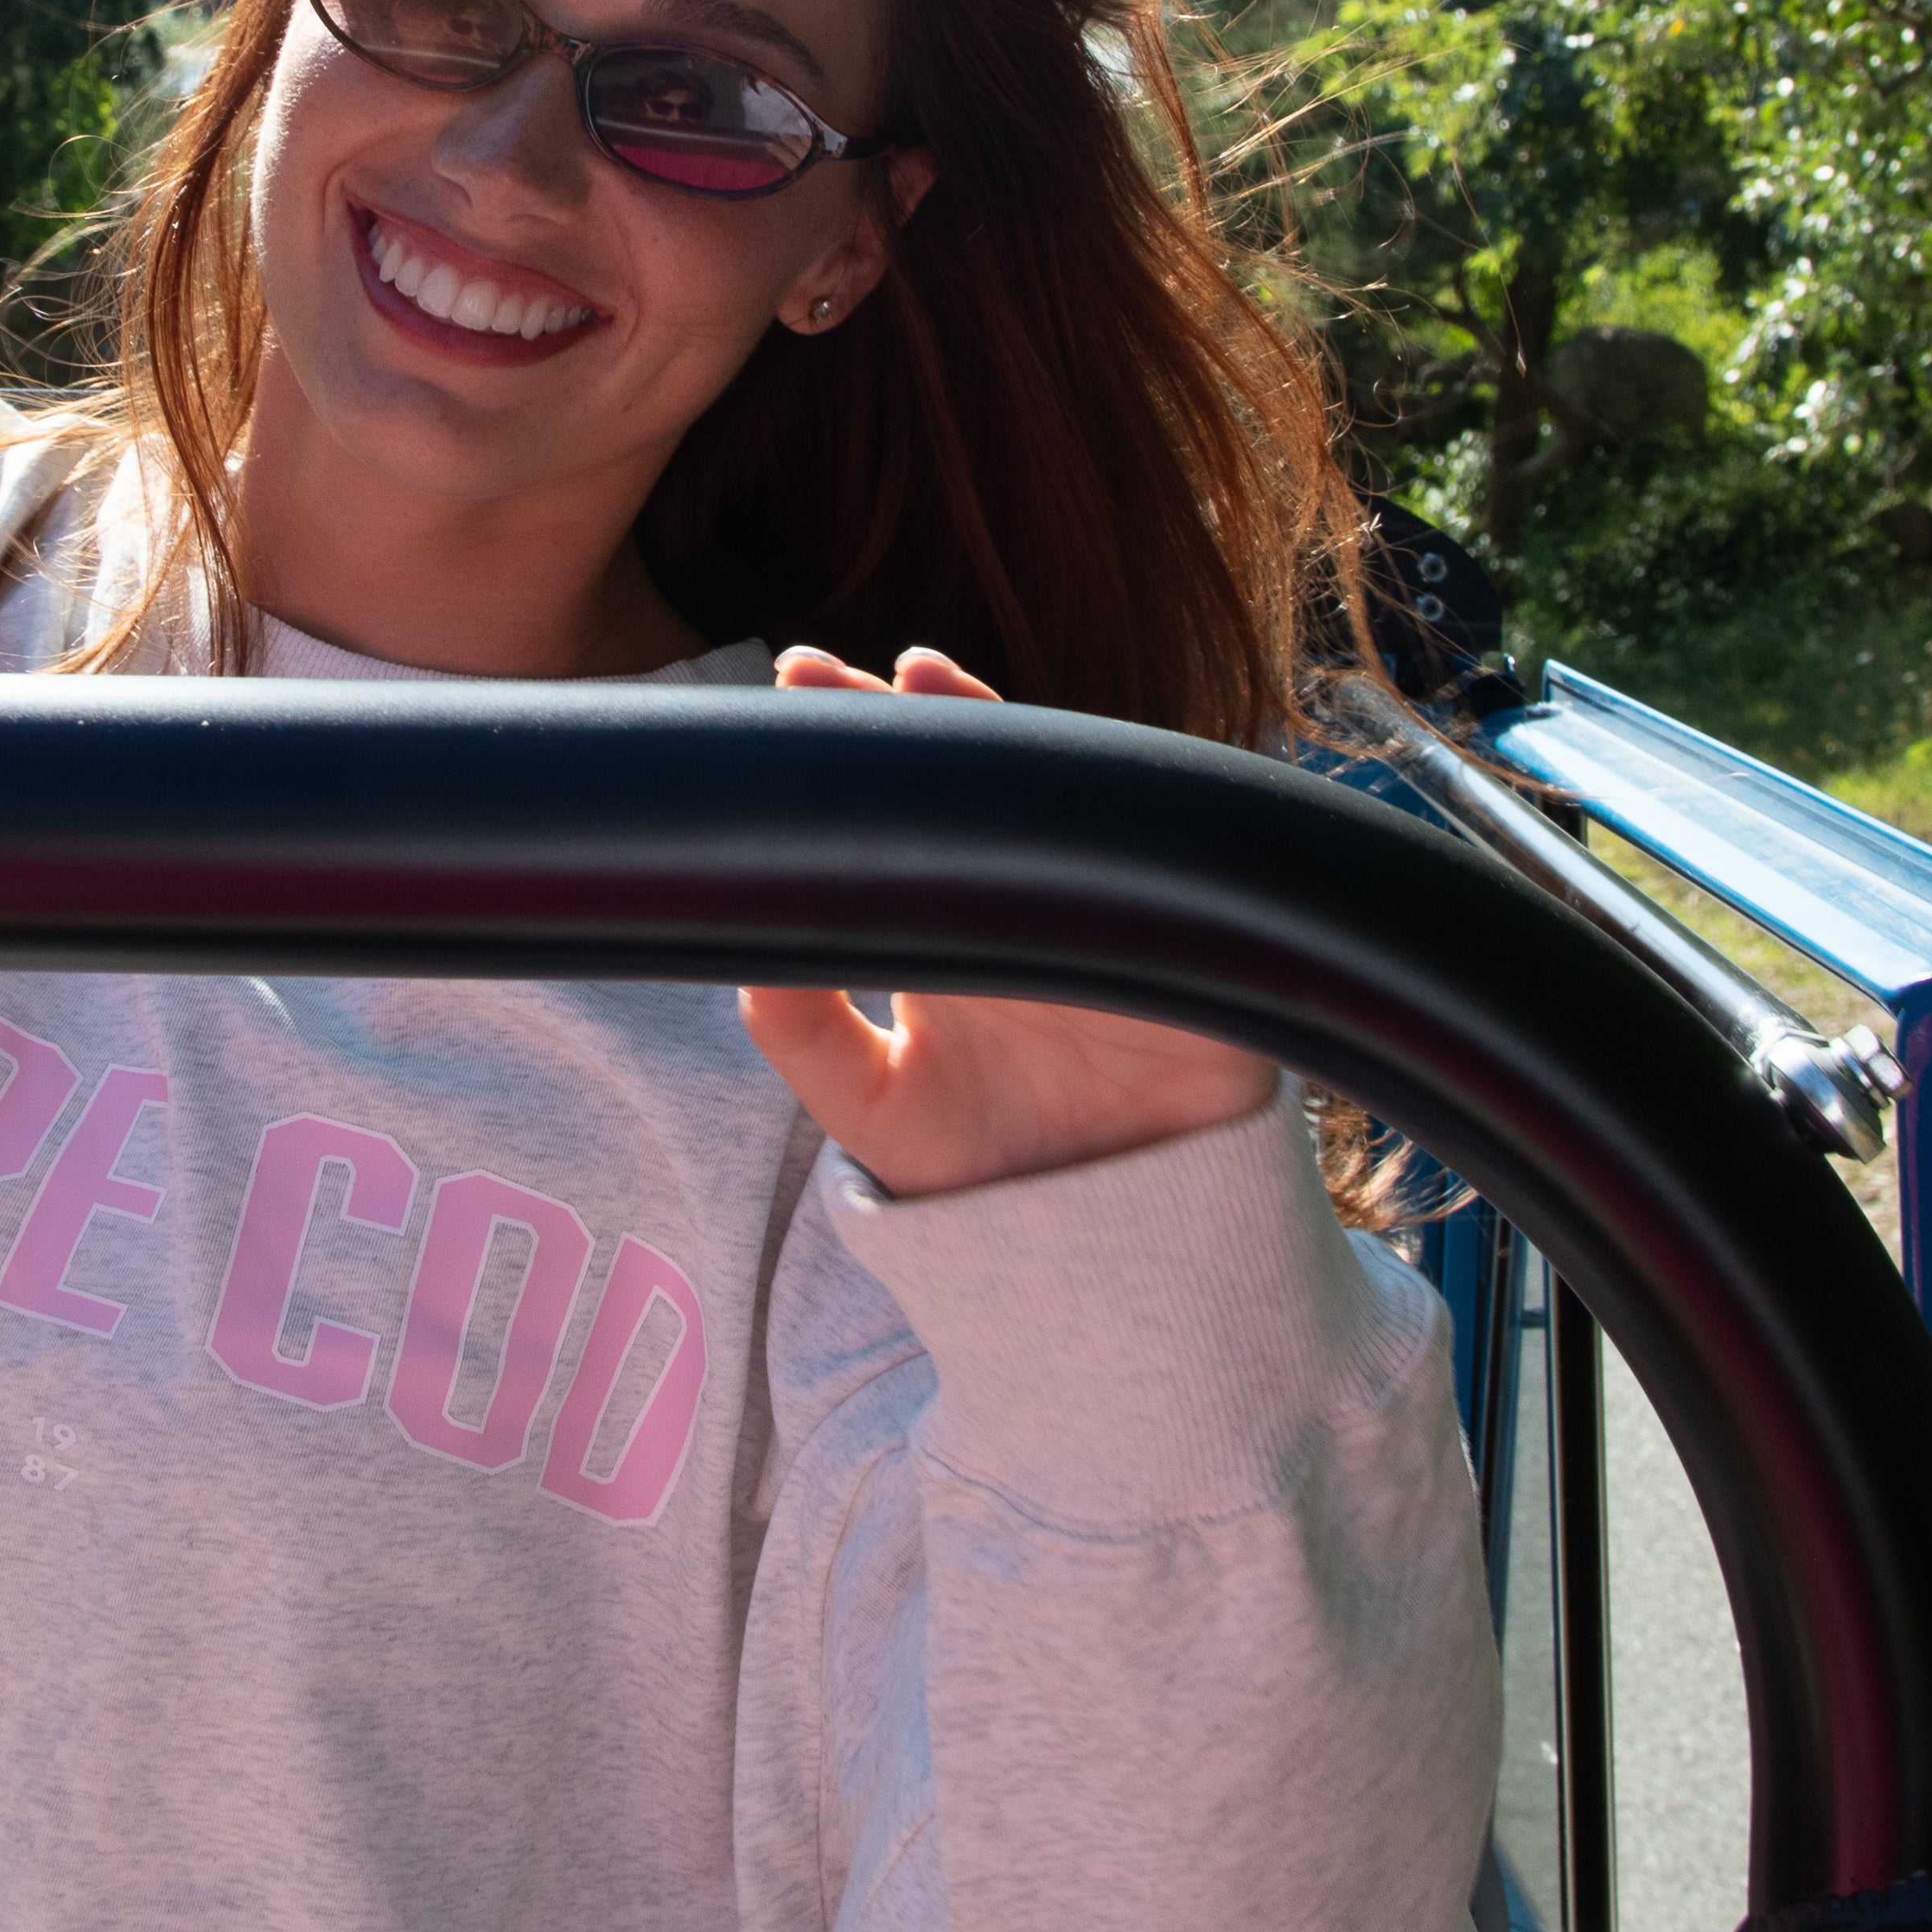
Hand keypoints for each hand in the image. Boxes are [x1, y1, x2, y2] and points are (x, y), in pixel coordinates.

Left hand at [736, 644, 1280, 1198]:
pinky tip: (1061, 775)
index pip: (912, 815)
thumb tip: (745, 958)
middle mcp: (1035, 904)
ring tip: (917, 682)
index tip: (791, 688)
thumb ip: (809, 1040)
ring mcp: (1109, 916)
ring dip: (996, 737)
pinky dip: (1115, 820)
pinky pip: (1158, 871)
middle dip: (904, 717)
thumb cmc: (993, 1179)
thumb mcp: (879, 1117)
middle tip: (814, 671)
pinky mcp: (1186, 956)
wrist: (1111, 1260)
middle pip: (976, 784)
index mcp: (962, 927)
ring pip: (1058, 799)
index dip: (860, 748)